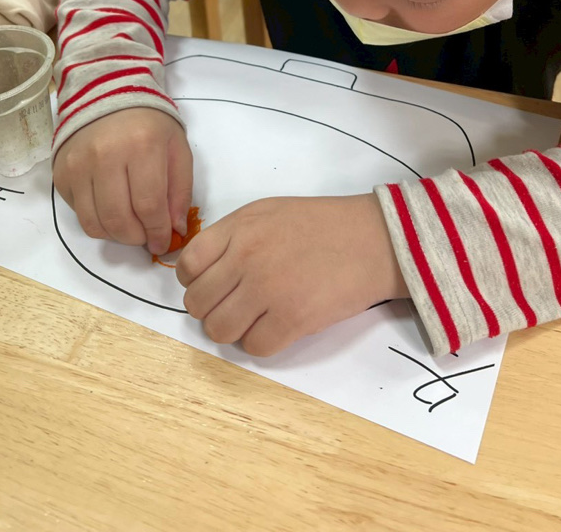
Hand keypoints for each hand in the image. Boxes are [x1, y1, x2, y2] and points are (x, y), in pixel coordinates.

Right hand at [53, 108, 192, 254]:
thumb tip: (175, 230)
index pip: (149, 206)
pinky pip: (78, 214)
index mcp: (141, 146)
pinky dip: (97, 221)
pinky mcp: (61, 174)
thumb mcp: (177, 149)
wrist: (108, 96)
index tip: (163, 243)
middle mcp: (105, 155)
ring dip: (116, 235)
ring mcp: (78, 165)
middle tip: (146, 236)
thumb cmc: (150, 124)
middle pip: (119, 219)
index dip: (158, 232)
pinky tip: (111, 209)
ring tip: (130, 228)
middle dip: (137, 238)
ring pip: (94, 223)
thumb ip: (180, 190)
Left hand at [176, 193, 407, 356]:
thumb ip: (232, 236)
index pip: (187, 265)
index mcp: (239, 228)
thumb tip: (204, 270)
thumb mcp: (268, 212)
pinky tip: (277, 327)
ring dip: (232, 330)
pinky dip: (261, 343)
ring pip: (219, 331)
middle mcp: (246, 258)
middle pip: (198, 303)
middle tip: (233, 306)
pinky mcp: (292, 319)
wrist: (373, 239)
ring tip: (253, 319)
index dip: (194, 281)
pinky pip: (253, 348)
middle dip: (211, 309)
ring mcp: (268, 290)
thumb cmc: (322, 224)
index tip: (211, 285)